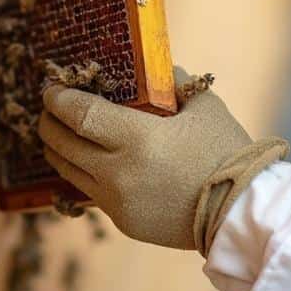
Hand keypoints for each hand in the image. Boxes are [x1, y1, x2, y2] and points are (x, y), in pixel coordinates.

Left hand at [38, 69, 288, 252]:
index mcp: (137, 139)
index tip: (51, 88)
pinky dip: (81, 173)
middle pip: (63, 144)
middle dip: (49, 122)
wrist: (242, 212)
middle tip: (48, 108)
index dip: (59, 99)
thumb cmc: (227, 153)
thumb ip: (174, 83)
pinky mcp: (124, 221)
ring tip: (56, 134)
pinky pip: (90, 193)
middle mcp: (118, 172)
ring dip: (57, 149)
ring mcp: (118, 201)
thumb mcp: (203, 106)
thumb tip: (155, 68)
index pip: (80, 114)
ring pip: (68, 172)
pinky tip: (84, 161)